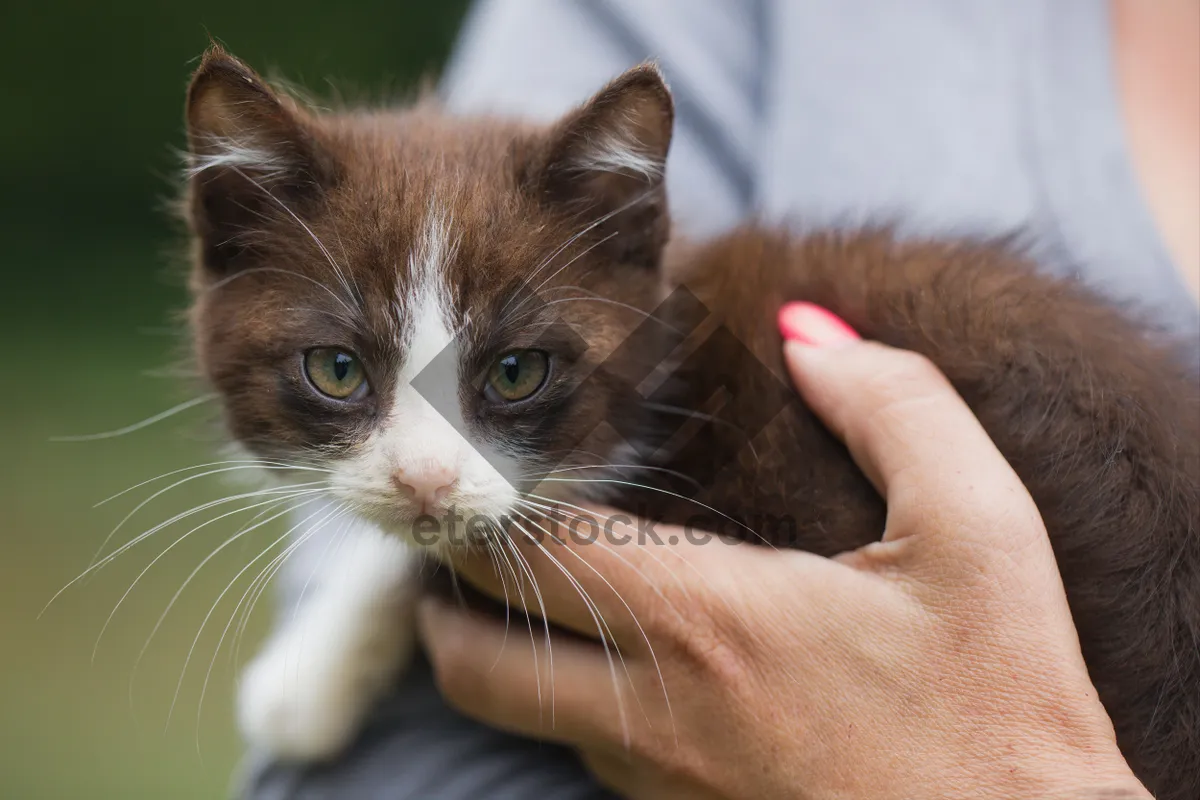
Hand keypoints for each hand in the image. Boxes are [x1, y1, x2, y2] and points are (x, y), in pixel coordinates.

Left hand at [419, 302, 1149, 798]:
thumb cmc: (1004, 709)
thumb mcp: (979, 533)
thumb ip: (896, 408)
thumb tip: (808, 331)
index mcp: (700, 622)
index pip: (524, 553)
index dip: (482, 501)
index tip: (473, 461)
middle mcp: (650, 713)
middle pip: (471, 659)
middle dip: (446, 593)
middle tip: (465, 536)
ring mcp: (656, 783)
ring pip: (520, 714)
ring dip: (501, 647)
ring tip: (530, 585)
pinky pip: (584, 755)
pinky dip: (563, 699)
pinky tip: (624, 654)